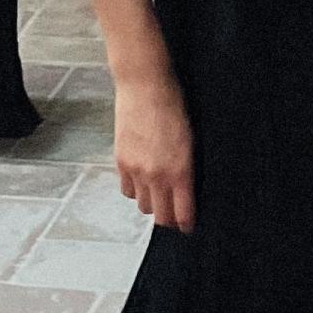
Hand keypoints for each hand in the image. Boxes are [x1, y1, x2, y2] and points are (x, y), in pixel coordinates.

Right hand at [115, 71, 195, 231]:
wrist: (145, 86)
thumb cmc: (175, 106)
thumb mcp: (191, 139)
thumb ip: (188, 169)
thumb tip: (188, 189)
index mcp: (180, 171)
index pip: (182, 213)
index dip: (186, 225)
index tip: (188, 227)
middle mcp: (157, 176)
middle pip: (160, 216)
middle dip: (169, 220)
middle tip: (175, 216)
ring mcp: (136, 170)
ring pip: (143, 206)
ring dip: (152, 204)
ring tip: (159, 195)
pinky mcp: (120, 162)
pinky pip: (127, 191)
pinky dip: (135, 190)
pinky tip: (142, 181)